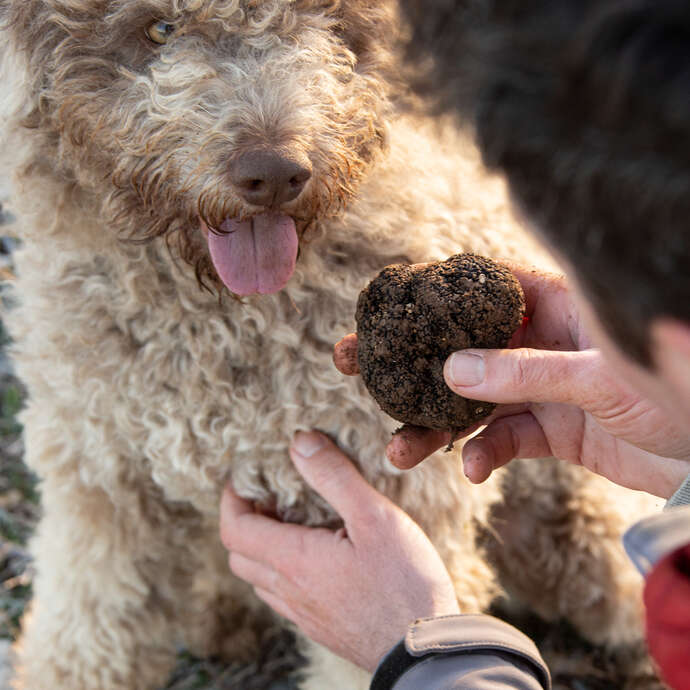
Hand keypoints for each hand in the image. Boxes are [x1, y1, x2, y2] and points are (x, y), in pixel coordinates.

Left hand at [219, 431, 459, 671]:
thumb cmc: (404, 582)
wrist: (425, 653)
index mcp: (293, 560)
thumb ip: (334, 476)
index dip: (231, 499)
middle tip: (267, 496)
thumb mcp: (374, 516)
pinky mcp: (321, 627)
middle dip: (242, 521)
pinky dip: (282, 570)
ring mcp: (303, 613)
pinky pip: (283, 596)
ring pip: (260, 579)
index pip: (234, 529)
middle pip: (240, 555)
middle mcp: (289, 590)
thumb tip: (299, 442)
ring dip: (261, 547)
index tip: (244, 477)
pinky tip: (314, 558)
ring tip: (290, 522)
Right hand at [335, 264, 689, 497]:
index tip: (381, 311)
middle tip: (351, 366)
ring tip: (398, 451)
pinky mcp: (547, 430)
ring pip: (470, 402)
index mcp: (553, 306)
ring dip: (433, 426)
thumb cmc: (672, 393)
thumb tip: (451, 369)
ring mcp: (539, 388)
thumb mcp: (598, 376)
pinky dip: (481, 456)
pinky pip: (500, 440)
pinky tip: (472, 470)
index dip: (427, 297)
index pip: (477, 289)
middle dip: (406, 364)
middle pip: (458, 347)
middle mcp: (537, 343)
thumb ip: (525, 371)